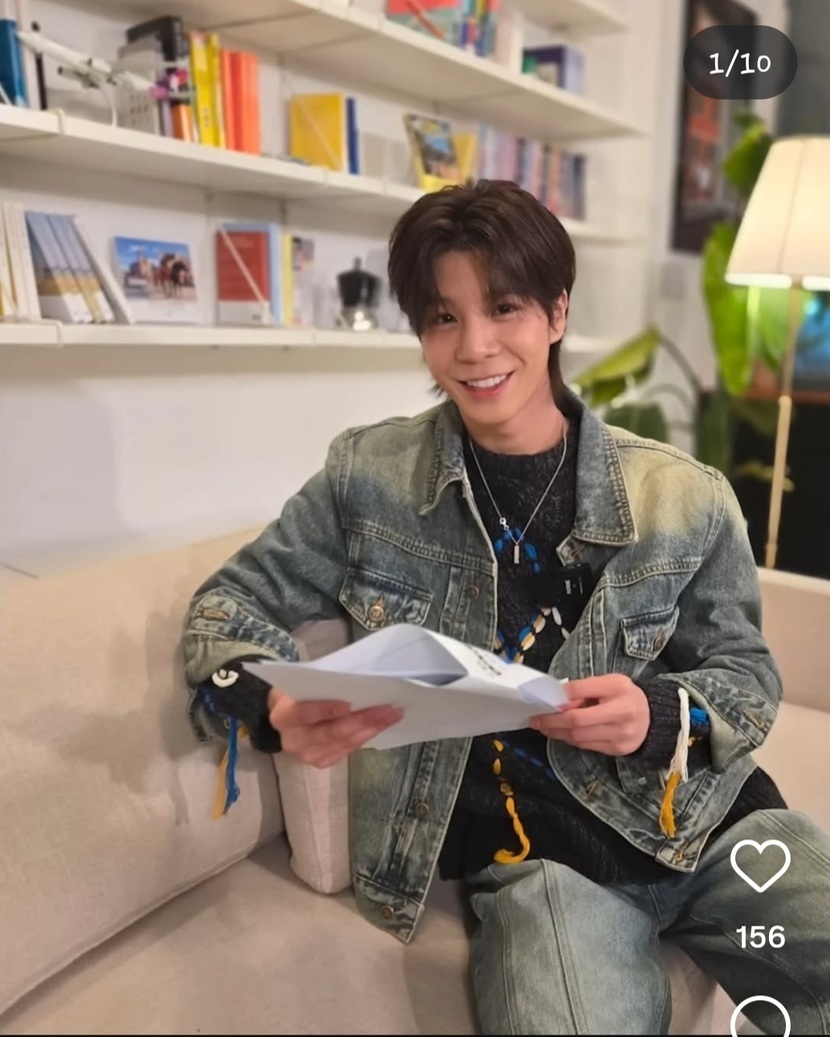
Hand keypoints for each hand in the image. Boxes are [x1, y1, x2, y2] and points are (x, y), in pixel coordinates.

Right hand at [267, 687, 402, 768]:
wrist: (287, 717)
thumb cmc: (298, 693)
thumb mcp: (302, 682)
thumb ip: (319, 683)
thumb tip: (354, 679)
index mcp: (283, 716)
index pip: (302, 713)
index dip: (325, 710)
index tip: (348, 704)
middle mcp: (293, 740)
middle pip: (331, 732)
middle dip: (362, 720)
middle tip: (388, 708)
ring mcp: (307, 755)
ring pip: (343, 743)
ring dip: (371, 729)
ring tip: (392, 715)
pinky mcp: (321, 762)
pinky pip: (347, 750)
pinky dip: (365, 737)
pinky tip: (380, 726)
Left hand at [530, 674, 649, 755]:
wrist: (654, 719)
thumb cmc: (625, 696)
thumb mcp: (608, 682)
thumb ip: (584, 688)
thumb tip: (558, 699)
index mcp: (618, 689)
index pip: (581, 690)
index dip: (560, 696)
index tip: (544, 699)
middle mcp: (621, 713)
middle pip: (578, 720)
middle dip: (552, 721)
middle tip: (536, 719)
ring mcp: (620, 735)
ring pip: (579, 737)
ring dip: (557, 733)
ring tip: (544, 727)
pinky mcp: (617, 750)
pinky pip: (586, 746)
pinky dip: (571, 739)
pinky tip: (562, 733)